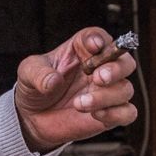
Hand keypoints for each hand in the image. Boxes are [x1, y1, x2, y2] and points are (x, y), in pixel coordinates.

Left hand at [14, 27, 138, 151]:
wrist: (33, 118)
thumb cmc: (35, 88)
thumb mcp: (27, 73)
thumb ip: (38, 73)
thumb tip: (53, 82)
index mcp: (82, 50)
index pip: (98, 37)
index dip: (99, 39)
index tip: (93, 45)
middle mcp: (100, 68)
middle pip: (125, 61)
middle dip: (116, 68)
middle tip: (98, 77)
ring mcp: (107, 92)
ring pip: (125, 89)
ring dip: (106, 96)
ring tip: (79, 103)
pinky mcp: (110, 113)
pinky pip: (128, 113)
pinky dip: (116, 113)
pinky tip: (96, 115)